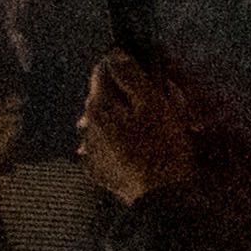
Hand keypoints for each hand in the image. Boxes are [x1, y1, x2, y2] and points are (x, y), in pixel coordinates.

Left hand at [80, 55, 196, 204]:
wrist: (162, 197)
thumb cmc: (163, 146)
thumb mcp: (154, 105)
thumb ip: (131, 77)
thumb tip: (114, 54)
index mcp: (99, 105)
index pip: (101, 72)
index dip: (121, 67)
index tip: (141, 72)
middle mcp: (87, 125)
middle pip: (100, 98)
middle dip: (121, 95)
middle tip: (149, 102)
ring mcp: (89, 149)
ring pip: (101, 123)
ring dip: (117, 119)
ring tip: (142, 127)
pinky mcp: (97, 170)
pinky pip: (103, 148)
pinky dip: (115, 143)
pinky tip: (134, 148)